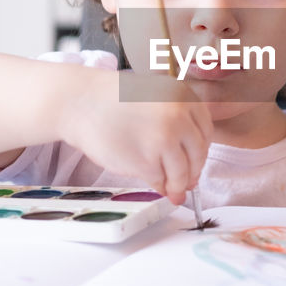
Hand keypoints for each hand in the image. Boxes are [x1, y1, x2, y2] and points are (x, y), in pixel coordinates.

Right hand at [58, 71, 212, 203]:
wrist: (80, 102)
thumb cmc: (113, 99)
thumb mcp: (155, 95)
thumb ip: (177, 117)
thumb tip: (191, 157)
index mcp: (183, 96)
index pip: (205, 131)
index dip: (200, 150)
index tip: (195, 160)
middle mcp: (179, 116)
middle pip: (198, 153)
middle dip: (193, 171)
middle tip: (188, 182)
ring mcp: (164, 139)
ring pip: (182, 171)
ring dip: (178, 184)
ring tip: (173, 190)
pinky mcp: (147, 161)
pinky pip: (161, 180)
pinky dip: (161, 186)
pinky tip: (157, 186)